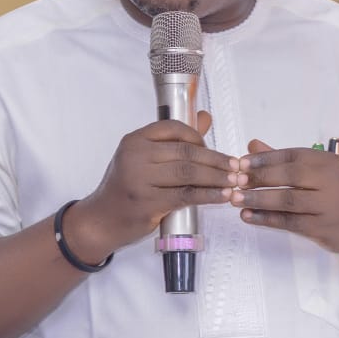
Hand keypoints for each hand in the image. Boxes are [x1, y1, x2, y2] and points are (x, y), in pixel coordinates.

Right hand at [66, 112, 238, 261]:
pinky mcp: (148, 203)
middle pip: (186, 152)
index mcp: (135, 140)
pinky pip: (186, 195)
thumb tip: (205, 117)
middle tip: (237, 166)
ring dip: (216, 177)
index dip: (199, 138)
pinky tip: (222, 196)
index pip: (174, 128)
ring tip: (235, 181)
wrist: (102, 220)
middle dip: (216, 160)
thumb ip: (174, 139)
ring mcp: (140, 179)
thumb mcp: (144, 158)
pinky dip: (208, 195)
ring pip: (188, 173)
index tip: (216, 150)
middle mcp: (135, 156)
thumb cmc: (126, 188)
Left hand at [227, 139, 338, 259]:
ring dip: (258, 200)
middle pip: (289, 177)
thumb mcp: (318, 171)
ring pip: (287, 201)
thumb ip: (285, 160)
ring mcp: (326, 206)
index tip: (241, 162)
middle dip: (259, 178)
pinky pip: (289, 222)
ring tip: (235, 199)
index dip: (265, 159)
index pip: (292, 156)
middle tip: (235, 180)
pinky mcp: (321, 228)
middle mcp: (330, 182)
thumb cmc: (338, 193)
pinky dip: (266, 219)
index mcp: (328, 162)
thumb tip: (252, 145)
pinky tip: (248, 217)